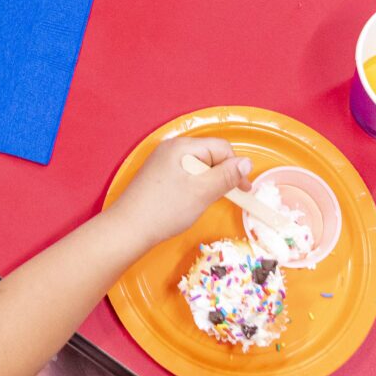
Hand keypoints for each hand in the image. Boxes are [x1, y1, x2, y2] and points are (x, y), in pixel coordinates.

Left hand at [109, 136, 248, 244]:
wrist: (128, 229)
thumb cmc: (165, 210)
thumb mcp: (202, 192)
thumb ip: (226, 176)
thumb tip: (247, 162)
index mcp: (182, 146)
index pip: (221, 148)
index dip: (236, 168)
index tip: (243, 191)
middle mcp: (172, 148)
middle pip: (210, 155)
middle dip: (222, 174)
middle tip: (227, 197)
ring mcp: (163, 161)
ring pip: (199, 166)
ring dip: (209, 181)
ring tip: (206, 201)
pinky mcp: (159, 175)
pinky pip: (186, 174)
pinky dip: (195, 186)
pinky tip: (191, 201)